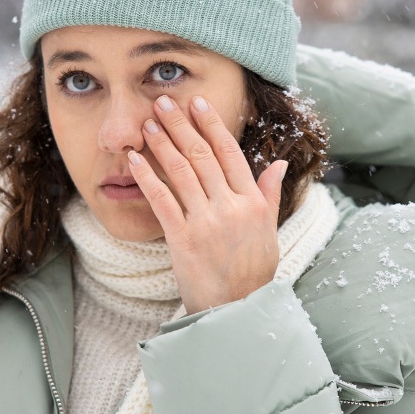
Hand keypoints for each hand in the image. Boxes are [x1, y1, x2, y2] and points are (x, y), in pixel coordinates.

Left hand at [127, 94, 287, 313]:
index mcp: (253, 203)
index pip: (230, 153)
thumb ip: (269, 194)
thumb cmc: (253, 272)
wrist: (236, 311)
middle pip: (203, 156)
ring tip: (148, 123)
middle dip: (181, 125)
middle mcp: (231, 208)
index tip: (197, 103)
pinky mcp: (183, 240)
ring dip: (163, 144)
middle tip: (163, 102)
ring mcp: (206, 223)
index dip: (212, 125)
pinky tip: (136, 160)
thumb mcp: (268, 231)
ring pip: (182, 173)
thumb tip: (278, 163)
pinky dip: (148, 178)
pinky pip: (162, 202)